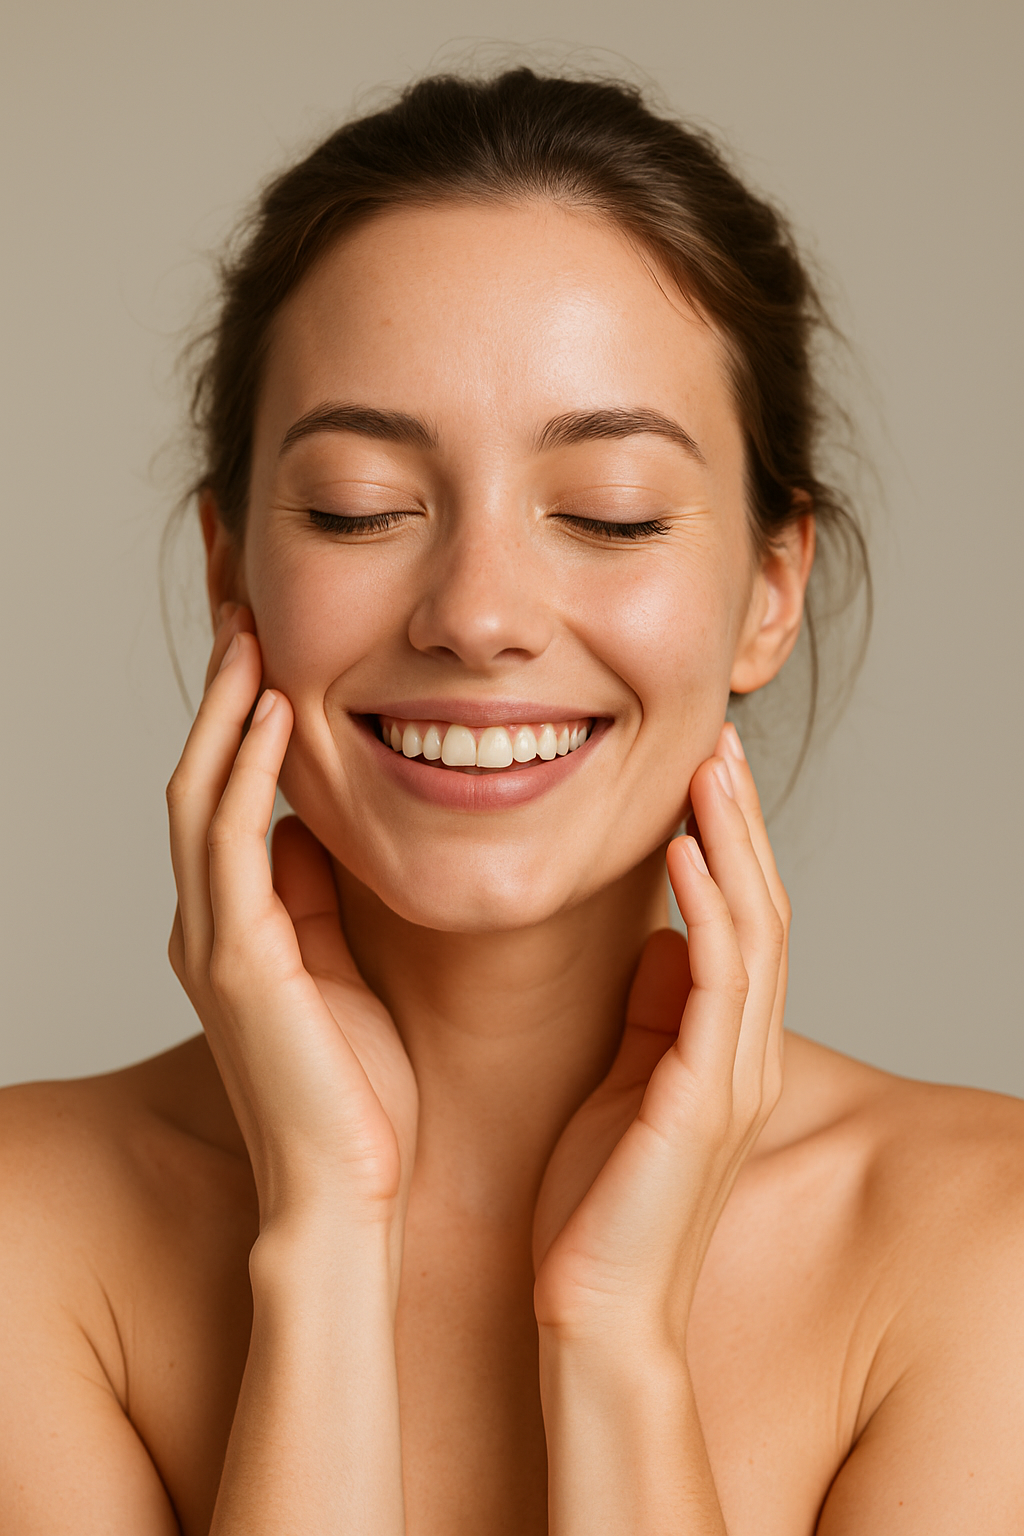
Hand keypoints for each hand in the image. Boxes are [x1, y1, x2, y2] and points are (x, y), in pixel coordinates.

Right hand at [166, 604, 417, 1236]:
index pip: (229, 791)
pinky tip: (271, 713)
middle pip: (200, 773)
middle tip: (239, 602)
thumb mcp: (349, 970)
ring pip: (200, 793)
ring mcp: (214, 940)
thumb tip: (328, 829)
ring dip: (222, 708)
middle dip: (219, 687)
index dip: (239, 711)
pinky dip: (246, 772)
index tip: (268, 640)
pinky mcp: (238, 961)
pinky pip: (230, 844)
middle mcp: (210, 923)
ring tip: (247, 629)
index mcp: (239, 924)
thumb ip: (327, 901)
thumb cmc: (365, 1096)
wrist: (349, 1196)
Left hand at [532, 722, 787, 1344]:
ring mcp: (731, 1076)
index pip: (736, 919)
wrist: (594, 1313)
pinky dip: (706, 911)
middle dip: (739, 819)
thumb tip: (656, 935)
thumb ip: (648, 1012)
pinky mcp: (706, 1102)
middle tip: (717, 740)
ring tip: (710, 766)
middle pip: (760, 908)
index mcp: (717, 1046)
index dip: (725, 841)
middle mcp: (739, 1052)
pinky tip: (684, 854)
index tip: (696, 769)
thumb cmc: (593, 1205)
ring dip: (733, 842)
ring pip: (754, 931)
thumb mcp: (621, 1083)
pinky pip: (718, 986)